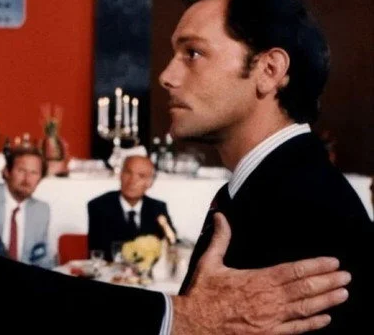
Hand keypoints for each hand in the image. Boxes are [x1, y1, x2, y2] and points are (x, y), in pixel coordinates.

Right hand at [171, 213, 349, 333]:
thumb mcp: (209, 263)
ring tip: (343, 294)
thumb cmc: (201, 293)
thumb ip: (220, 239)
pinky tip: (325, 319)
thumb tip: (221, 216)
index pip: (294, 271)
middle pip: (305, 289)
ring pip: (305, 308)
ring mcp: (269, 319)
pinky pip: (295, 330)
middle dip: (328, 282)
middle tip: (346, 277)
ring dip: (327, 301)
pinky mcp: (266, 334)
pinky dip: (312, 324)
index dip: (316, 266)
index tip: (333, 262)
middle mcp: (268, 299)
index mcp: (257, 280)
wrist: (192, 323)